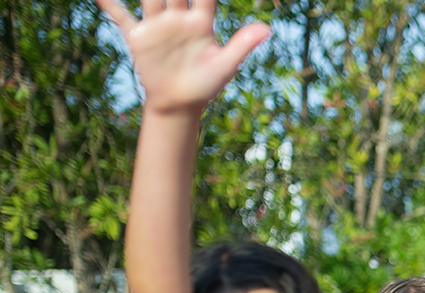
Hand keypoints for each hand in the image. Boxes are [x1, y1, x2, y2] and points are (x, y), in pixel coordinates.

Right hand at [98, 0, 268, 116]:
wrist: (180, 104)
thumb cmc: (206, 85)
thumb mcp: (225, 65)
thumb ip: (242, 44)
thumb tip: (267, 29)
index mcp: (201, 22)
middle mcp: (178, 18)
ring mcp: (157, 26)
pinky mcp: (139, 38)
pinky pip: (122, 17)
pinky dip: (110, 4)